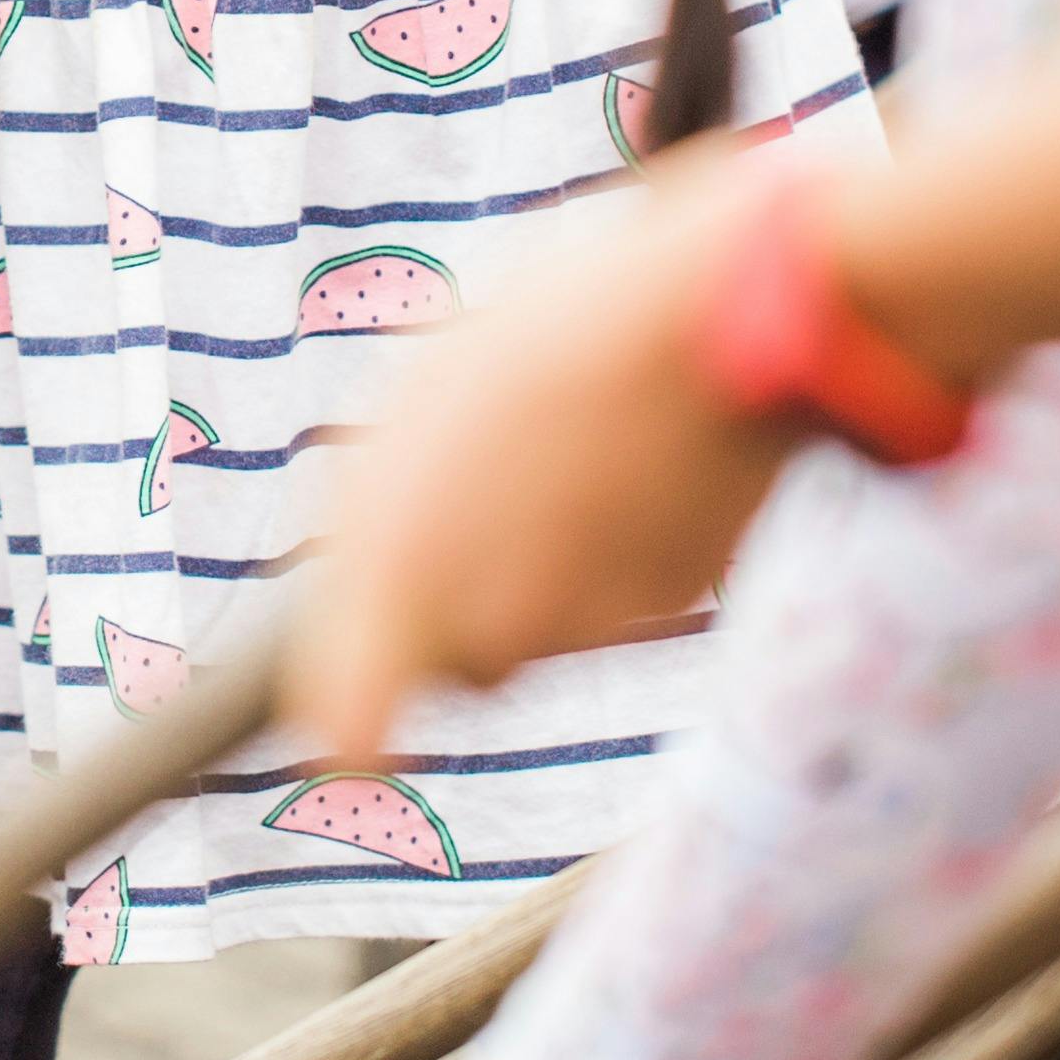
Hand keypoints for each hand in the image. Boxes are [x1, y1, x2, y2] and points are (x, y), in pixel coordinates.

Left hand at [285, 149, 802, 764]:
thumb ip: (368, 515)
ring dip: (539, 563)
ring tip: (558, 447)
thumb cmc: (539, 335)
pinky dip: (613, 540)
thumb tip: (355, 588)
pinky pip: (617, 588)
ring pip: (541, 622)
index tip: (359, 743)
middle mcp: (491, 621)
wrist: (708, 317)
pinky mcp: (666, 597)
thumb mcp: (408, 404)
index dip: (351, 740)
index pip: (353, 730)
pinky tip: (621, 454)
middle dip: (462, 607)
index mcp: (397, 572)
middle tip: (482, 492)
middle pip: (463, 661)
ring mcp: (588, 618)